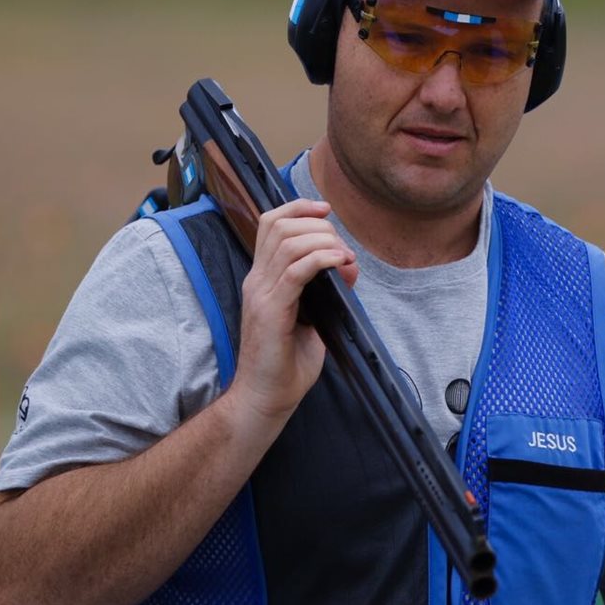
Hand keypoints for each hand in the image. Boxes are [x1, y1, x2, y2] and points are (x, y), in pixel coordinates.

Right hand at [229, 198, 357, 423]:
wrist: (265, 397)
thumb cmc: (288, 363)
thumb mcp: (314, 317)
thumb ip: (327, 289)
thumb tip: (348, 264)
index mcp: (262, 278)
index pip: (271, 223)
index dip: (299, 207)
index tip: (327, 210)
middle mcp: (257, 280)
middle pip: (281, 225)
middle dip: (320, 226)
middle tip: (343, 249)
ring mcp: (261, 294)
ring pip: (289, 242)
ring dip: (325, 242)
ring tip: (345, 259)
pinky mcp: (271, 310)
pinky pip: (296, 270)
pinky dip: (321, 259)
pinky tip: (339, 264)